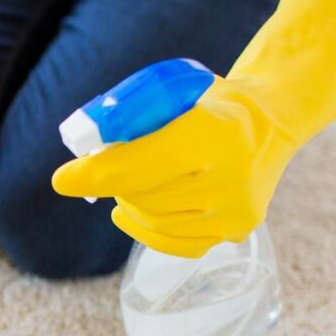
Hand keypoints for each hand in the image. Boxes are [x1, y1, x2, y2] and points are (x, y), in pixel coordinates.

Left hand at [53, 77, 295, 257]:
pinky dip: (146, 230)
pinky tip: (130, 214)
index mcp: (211, 131)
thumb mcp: (172, 91)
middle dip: (115, 183)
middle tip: (109, 168)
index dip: (95, 175)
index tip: (63, 180)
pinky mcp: (237, 231)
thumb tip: (84, 159)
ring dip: (131, 203)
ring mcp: (235, 210)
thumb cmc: (208, 103)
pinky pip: (175, 243)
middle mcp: (229, 175)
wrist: (272, 121)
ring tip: (132, 183)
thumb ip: (130, 121)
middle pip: (142, 197)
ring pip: (154, 222)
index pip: (138, 165)